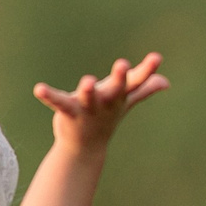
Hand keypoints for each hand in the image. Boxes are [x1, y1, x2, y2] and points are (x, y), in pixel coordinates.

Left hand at [34, 51, 166, 155]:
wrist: (85, 147)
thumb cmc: (106, 117)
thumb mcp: (125, 102)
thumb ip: (143, 89)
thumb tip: (166, 82)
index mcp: (119, 96)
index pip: (136, 82)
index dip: (147, 70)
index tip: (157, 58)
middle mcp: (106, 102)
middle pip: (115, 89)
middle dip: (120, 77)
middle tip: (123, 64)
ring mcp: (88, 109)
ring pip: (88, 98)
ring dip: (88, 91)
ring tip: (87, 81)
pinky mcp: (68, 112)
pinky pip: (58, 102)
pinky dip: (49, 96)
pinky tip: (39, 89)